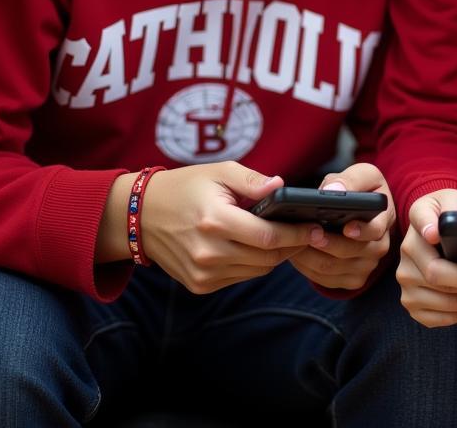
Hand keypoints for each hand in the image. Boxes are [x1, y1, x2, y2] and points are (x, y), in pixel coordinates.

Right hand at [139, 163, 310, 293]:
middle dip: (292, 246)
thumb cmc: (186, 187)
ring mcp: (202, 273)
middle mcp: (208, 252)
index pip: (268, 237)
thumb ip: (253, 181)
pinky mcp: (199, 285)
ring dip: (276, 257)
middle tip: (309, 233)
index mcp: (214, 221)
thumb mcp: (219, 172)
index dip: (297, 234)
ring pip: (256, 271)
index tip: (316, 227)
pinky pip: (239, 277)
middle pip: (267, 258)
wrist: (140, 215)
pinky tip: (260, 248)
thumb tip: (283, 187)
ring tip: (289, 239)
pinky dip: (254, 265)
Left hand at [289, 162, 395, 290]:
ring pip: (334, 268)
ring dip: (311, 257)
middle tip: (307, 234)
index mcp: (384, 219)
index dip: (361, 231)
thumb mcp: (363, 175)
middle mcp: (379, 246)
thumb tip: (333, 190)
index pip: (376, 230)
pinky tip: (295, 254)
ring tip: (293, 242)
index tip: (346, 227)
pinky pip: (326, 280)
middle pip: (352, 253)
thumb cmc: (360, 189)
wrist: (359, 209)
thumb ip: (350, 180)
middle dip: (328, 244)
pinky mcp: (352, 279)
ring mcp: (366, 265)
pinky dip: (307, 268)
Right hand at [396, 189, 456, 326]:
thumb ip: (449, 207)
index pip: (429, 248)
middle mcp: (404, 259)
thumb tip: (433, 233)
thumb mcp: (452, 199)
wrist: (438, 226)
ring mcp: (406, 284)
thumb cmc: (449, 212)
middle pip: (437, 279)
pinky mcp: (413, 304)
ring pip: (441, 302)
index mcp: (413, 234)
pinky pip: (438, 319)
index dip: (449, 261)